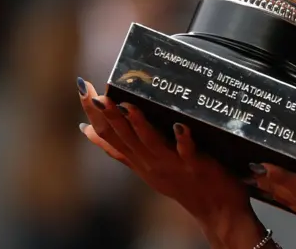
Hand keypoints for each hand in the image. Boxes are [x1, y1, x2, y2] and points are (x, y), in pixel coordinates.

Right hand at [77, 77, 266, 246]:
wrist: (212, 206)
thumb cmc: (179, 181)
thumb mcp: (143, 165)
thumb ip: (119, 149)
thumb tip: (87, 130)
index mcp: (137, 159)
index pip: (108, 135)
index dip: (94, 113)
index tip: (83, 89)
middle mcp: (149, 162)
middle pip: (124, 137)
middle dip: (109, 115)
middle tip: (96, 95)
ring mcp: (171, 164)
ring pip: (150, 143)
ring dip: (138, 124)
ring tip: (127, 105)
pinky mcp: (194, 166)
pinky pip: (187, 152)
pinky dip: (183, 140)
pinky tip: (180, 126)